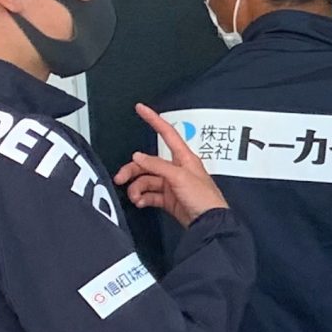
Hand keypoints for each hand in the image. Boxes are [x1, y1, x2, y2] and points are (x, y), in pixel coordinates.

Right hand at [114, 103, 226, 225]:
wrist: (210, 223)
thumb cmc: (206, 199)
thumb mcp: (180, 177)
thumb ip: (157, 165)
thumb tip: (139, 157)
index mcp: (184, 158)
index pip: (167, 133)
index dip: (154, 119)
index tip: (141, 108)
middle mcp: (177, 169)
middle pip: (148, 163)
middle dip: (133, 170)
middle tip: (121, 178)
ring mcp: (172, 184)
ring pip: (147, 180)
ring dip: (137, 188)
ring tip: (135, 196)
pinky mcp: (169, 199)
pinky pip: (150, 195)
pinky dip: (143, 197)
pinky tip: (140, 202)